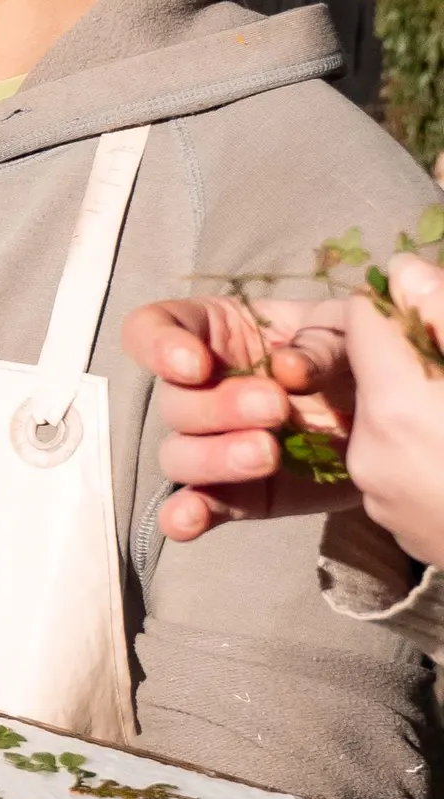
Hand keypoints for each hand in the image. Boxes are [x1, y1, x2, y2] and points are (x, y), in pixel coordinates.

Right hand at [122, 295, 358, 539]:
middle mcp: (205, 388)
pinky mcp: (240, 493)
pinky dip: (189, 514)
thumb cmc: (365, 358)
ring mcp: (217, 443)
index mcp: (218, 333)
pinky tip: (190, 519)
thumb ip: (320, 339)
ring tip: (267, 455)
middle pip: (171, 400)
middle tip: (274, 407)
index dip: (159, 345)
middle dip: (217, 407)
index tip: (196, 365)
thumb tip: (286, 367)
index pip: (153, 328)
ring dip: (214, 457)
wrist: (401, 421)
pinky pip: (202, 504)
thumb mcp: (351, 329)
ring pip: (178, 454)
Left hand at [345, 255, 443, 567]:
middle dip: (417, 358)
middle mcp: (370, 453)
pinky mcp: (397, 527)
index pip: (362, 320)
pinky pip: (399, 464)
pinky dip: (429, 448)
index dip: (403, 306)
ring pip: (386, 418)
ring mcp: (381, 497)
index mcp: (397, 406)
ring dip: (425, 404)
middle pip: (373, 371)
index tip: (441, 314)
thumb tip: (402, 271)